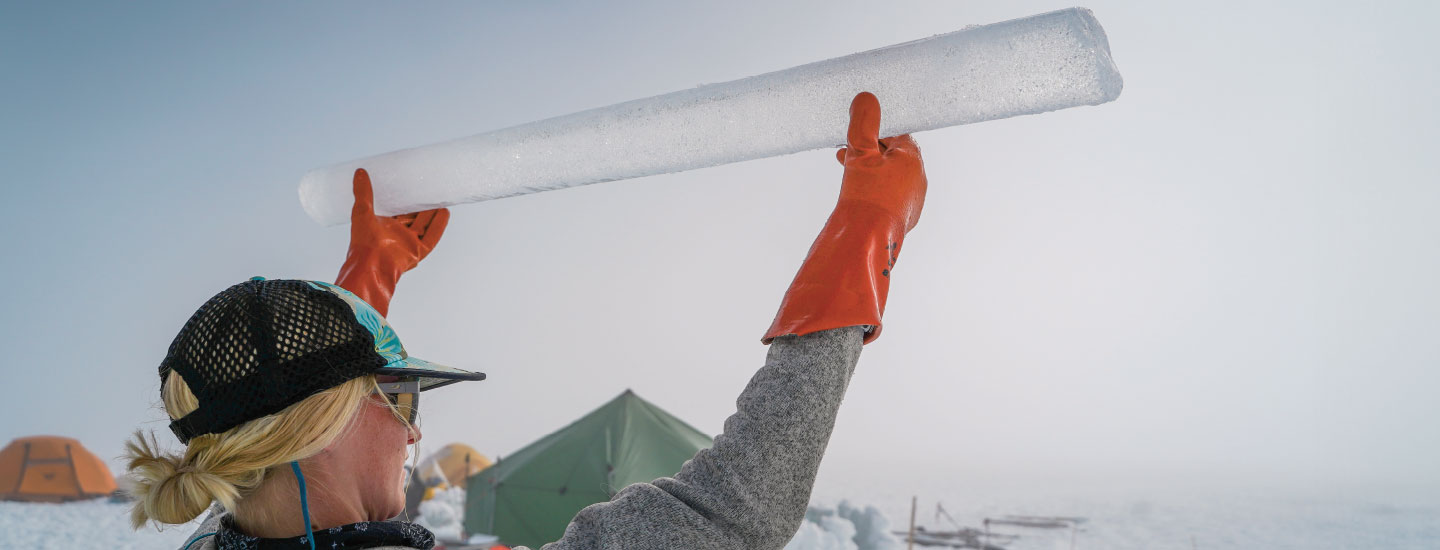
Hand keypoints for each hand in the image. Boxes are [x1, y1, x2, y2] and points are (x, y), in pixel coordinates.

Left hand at [334, 169, 449, 315]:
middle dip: (421, 206)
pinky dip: (439, 225)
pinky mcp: (419, 251)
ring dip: (432, 213)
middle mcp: (397, 235)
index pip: (396, 211)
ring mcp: (409, 243)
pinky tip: (445, 212)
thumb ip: (363, 192)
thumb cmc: (363, 242)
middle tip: (428, 189)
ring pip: (424, 225)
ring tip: (440, 198)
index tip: (410, 186)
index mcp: (383, 227)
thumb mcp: (362, 211)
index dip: (404, 200)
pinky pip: (432, 236)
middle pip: (413, 218)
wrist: (371, 265)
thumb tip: (360, 172)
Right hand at [833, 92, 926, 232]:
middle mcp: (919, 178)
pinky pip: (890, 197)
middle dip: (868, 155)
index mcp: (913, 158)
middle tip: (845, 158)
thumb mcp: (860, 152)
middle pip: (892, 157)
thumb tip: (866, 98)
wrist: (867, 239)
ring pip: (891, 178)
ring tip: (849, 179)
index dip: (872, 135)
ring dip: (871, 174)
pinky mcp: (905, 218)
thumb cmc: (865, 195)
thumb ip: (863, 123)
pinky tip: (858, 199)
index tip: (854, 141)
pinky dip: (875, 193)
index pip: (895, 135)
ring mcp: (914, 200)